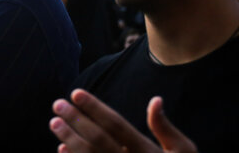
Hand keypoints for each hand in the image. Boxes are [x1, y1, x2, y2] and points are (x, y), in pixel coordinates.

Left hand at [50, 89, 196, 152]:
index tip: (75, 93)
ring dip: (69, 138)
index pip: (115, 124)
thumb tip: (155, 99)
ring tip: (54, 122)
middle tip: (57, 104)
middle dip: (75, 120)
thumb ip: (166, 128)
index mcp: (147, 152)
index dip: (94, 107)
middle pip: (97, 139)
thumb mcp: (184, 152)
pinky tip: (62, 148)